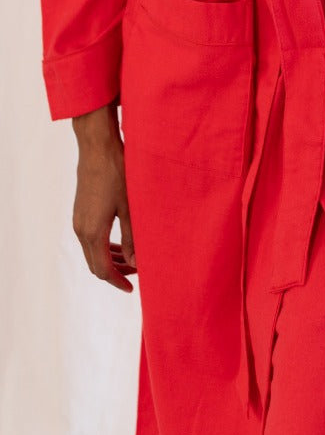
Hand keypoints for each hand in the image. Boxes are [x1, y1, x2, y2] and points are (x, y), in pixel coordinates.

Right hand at [71, 104, 135, 292]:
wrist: (98, 147)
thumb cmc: (118, 173)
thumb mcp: (130, 206)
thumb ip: (133, 237)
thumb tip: (136, 263)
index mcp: (93, 232)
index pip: (103, 269)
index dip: (118, 281)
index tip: (133, 288)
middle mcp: (81, 229)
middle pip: (95, 263)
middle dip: (115, 272)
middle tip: (137, 275)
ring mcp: (78, 220)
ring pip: (92, 251)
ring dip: (110, 259)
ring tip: (132, 261)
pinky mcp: (80, 211)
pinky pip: (90, 238)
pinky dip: (105, 246)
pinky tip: (121, 242)